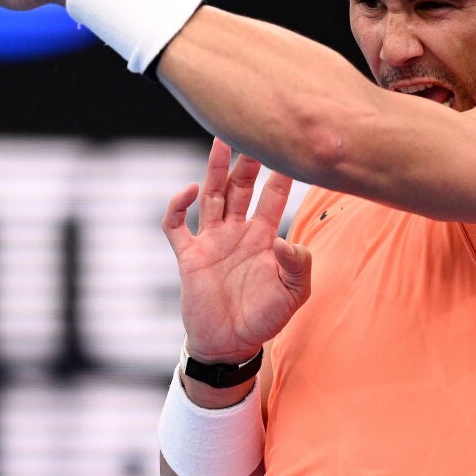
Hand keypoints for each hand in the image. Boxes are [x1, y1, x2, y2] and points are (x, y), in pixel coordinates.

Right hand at [161, 138, 311, 365]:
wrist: (229, 345)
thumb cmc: (264, 319)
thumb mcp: (294, 295)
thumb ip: (298, 265)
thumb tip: (283, 239)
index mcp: (263, 238)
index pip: (273, 197)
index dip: (281, 175)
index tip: (290, 148)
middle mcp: (237, 233)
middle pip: (241, 187)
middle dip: (248, 161)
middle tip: (254, 130)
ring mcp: (211, 241)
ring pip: (212, 195)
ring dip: (215, 169)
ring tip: (221, 139)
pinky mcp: (188, 255)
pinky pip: (177, 224)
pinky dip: (178, 206)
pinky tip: (189, 191)